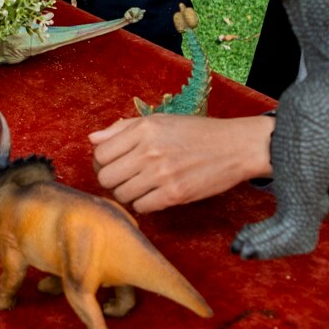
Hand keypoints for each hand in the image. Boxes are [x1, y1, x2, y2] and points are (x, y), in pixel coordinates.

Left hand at [90, 112, 273, 211]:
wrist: (235, 147)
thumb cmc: (197, 133)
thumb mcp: (161, 121)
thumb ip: (123, 128)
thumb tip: (93, 139)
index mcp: (144, 129)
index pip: (100, 153)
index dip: (102, 162)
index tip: (115, 164)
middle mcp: (150, 150)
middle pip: (105, 177)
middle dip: (112, 180)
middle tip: (127, 177)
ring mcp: (162, 174)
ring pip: (121, 194)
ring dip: (128, 193)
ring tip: (144, 185)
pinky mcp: (174, 194)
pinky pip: (141, 207)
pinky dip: (144, 203)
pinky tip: (156, 194)